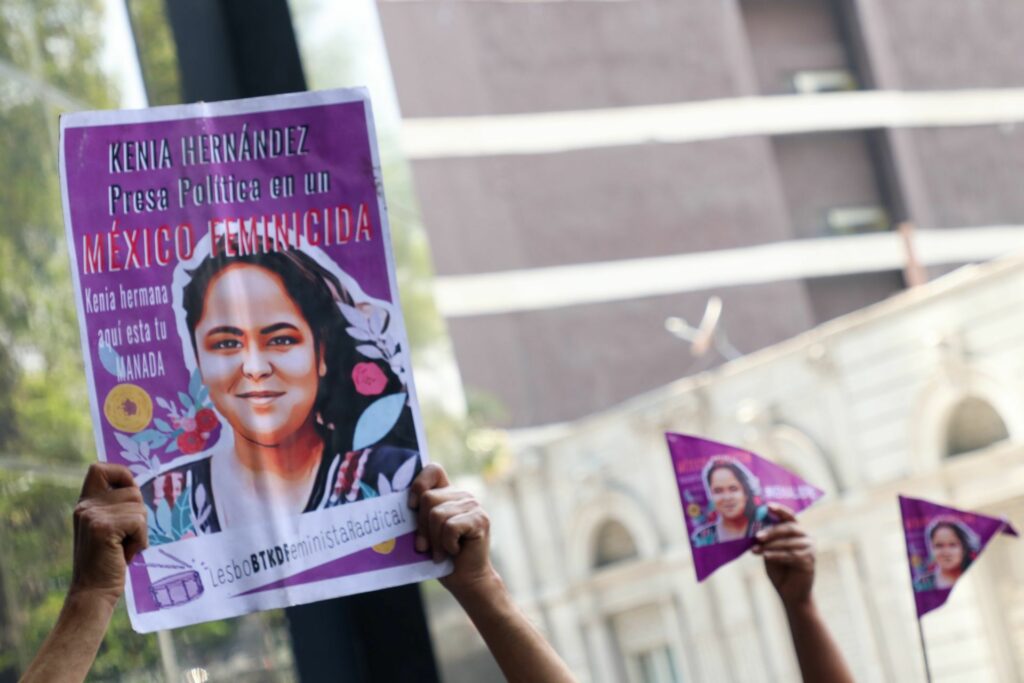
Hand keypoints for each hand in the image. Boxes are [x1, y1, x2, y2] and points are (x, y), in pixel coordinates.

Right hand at [69, 463, 147, 605]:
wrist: (92, 593)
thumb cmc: (107, 561)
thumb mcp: (108, 528)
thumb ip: (115, 507)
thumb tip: (137, 487)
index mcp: (85, 504)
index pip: (99, 468)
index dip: (121, 474)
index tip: (129, 494)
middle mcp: (85, 506)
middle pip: (133, 490)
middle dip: (139, 515)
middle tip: (125, 538)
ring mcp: (92, 516)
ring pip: (139, 507)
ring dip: (140, 531)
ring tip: (123, 547)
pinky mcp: (103, 528)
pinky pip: (139, 522)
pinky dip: (140, 540)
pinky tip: (125, 554)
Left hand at [408, 463, 496, 598]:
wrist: (465, 580)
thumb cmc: (441, 557)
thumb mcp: (424, 532)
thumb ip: (417, 515)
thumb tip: (399, 507)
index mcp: (447, 494)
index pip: (433, 470)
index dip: (418, 483)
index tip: (411, 506)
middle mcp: (462, 495)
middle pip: (428, 497)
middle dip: (422, 527)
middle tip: (425, 547)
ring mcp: (473, 505)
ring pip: (437, 514)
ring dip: (434, 540)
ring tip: (441, 552)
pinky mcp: (480, 520)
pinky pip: (450, 526)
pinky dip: (447, 544)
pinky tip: (455, 551)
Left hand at [752, 503, 813, 608]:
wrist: (790, 593)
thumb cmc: (779, 570)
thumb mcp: (769, 551)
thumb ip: (766, 540)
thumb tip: (753, 528)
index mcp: (797, 531)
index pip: (789, 516)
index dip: (780, 510)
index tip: (768, 505)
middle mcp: (806, 537)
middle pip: (788, 528)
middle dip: (771, 531)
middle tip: (757, 536)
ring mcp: (810, 548)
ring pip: (788, 542)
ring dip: (770, 546)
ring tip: (756, 550)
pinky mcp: (809, 560)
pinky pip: (790, 555)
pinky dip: (776, 555)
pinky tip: (766, 557)